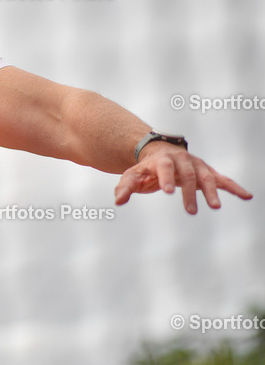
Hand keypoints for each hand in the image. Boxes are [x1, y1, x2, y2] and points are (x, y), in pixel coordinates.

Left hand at [114, 143, 252, 213]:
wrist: (159, 152)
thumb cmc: (144, 168)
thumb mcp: (132, 176)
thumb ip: (125, 187)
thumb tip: (118, 201)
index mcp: (162, 159)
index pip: (164, 168)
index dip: (166, 178)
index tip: (168, 192)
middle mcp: (182, 160)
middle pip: (187, 175)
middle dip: (189, 193)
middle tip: (190, 211)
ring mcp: (196, 165)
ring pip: (206, 177)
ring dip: (211, 192)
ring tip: (215, 207)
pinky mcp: (206, 172)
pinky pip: (222, 179)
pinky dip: (234, 187)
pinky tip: (247, 196)